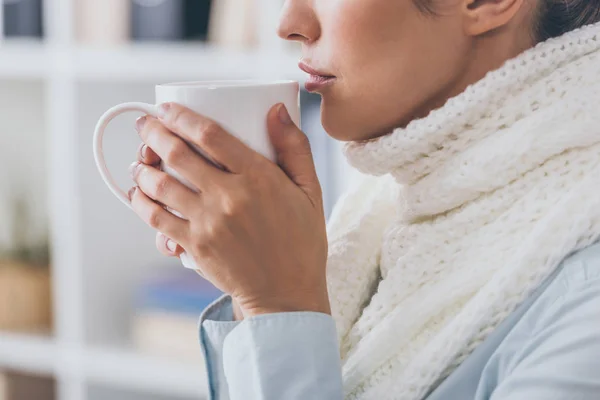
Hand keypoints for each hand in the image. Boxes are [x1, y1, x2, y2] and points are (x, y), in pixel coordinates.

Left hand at [129, 103, 329, 317]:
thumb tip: (278, 109)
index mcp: (258, 178)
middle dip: (154, 133)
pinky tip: (138, 194)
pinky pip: (157, 219)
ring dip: (143, 167)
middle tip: (146, 125)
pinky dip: (141, 203)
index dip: (182, 116)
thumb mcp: (311, 192)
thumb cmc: (301, 242)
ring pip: (160, 185)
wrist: (287, 295)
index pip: (211, 135)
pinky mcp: (194, 246)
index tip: (168, 109)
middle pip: (178, 154)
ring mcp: (207, 223)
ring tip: (139, 160)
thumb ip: (295, 148)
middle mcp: (228, 197)